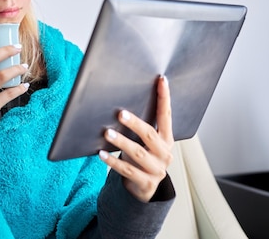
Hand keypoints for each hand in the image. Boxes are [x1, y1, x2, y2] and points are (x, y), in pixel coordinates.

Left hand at [99, 75, 173, 201]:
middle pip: (150, 134)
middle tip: (120, 114)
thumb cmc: (142, 158)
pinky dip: (112, 162)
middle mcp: (165, 154)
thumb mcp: (146, 143)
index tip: (161, 80)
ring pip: (137, 153)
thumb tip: (121, 105)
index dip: (164, 98)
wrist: (144, 189)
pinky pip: (127, 171)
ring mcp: (156, 170)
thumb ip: (142, 128)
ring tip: (107, 133)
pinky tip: (101, 154)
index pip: (166, 116)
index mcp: (167, 140)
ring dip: (121, 142)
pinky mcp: (145, 183)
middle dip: (135, 123)